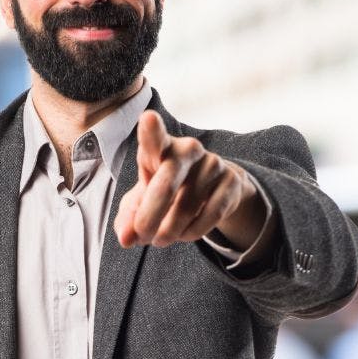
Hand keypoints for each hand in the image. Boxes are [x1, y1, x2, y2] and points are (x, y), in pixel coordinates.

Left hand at [114, 111, 266, 249]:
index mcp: (160, 147)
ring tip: (160, 239)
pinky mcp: (231, 181)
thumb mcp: (143, 199)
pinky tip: (183, 234)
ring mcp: (212, 164)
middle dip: (150, 215)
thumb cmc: (166, 188)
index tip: (148, 119)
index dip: (151, 130)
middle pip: (166, 184)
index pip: (154, 136)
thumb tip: (126, 239)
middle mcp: (188, 149)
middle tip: (142, 236)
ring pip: (186, 207)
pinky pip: (210, 216)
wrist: (212, 187)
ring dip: (169, 231)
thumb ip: (128, 217)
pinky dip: (192, 232)